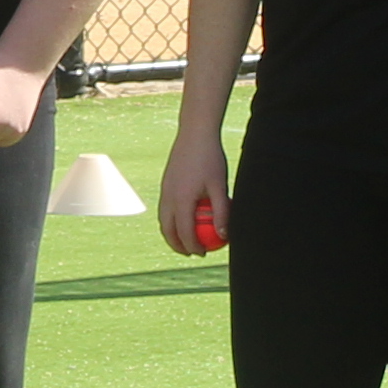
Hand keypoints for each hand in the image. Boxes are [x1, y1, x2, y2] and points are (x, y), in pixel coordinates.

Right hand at [156, 126, 231, 258]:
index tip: (203, 254)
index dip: (193, 247)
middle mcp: (168, 197)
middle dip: (177, 245)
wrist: (195, 133)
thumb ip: (222, 212)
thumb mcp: (220, 187)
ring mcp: (164, 189)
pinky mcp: (165, 183)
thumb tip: (224, 236)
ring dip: (172, 233)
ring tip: (185, 240)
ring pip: (163, 219)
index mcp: (181, 200)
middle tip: (191, 253)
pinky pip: (164, 208)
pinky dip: (171, 219)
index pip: (184, 233)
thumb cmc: (211, 159)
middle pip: (168, 230)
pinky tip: (184, 218)